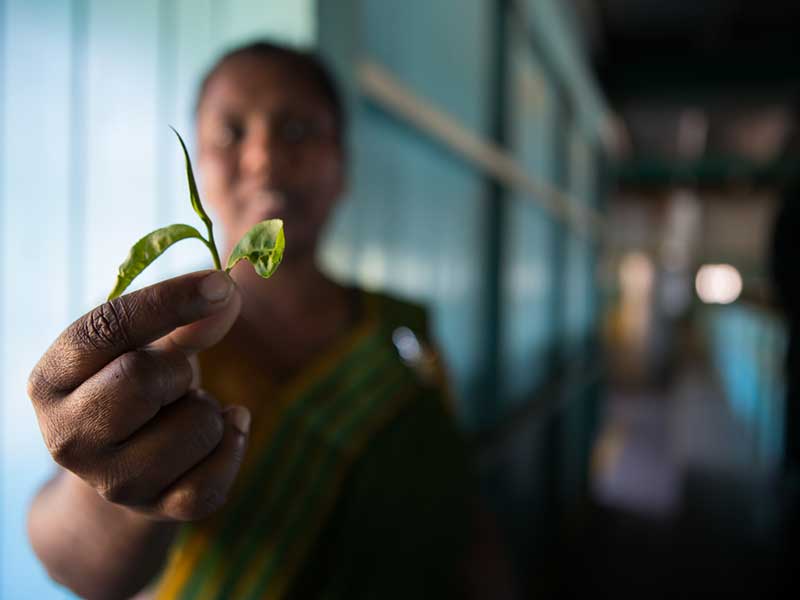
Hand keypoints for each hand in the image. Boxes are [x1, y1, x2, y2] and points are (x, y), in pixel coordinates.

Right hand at [28, 270, 247, 520]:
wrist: (125, 467)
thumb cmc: (135, 390)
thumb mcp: (145, 347)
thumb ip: (185, 320)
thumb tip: (227, 295)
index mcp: (52, 380)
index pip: (104, 329)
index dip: (167, 301)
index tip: (220, 283)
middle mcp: (67, 436)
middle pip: (143, 378)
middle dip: (177, 370)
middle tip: (172, 381)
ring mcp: (110, 482)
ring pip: (197, 425)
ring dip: (207, 409)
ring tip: (182, 413)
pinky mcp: (154, 509)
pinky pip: (216, 477)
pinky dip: (234, 443)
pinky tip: (223, 431)